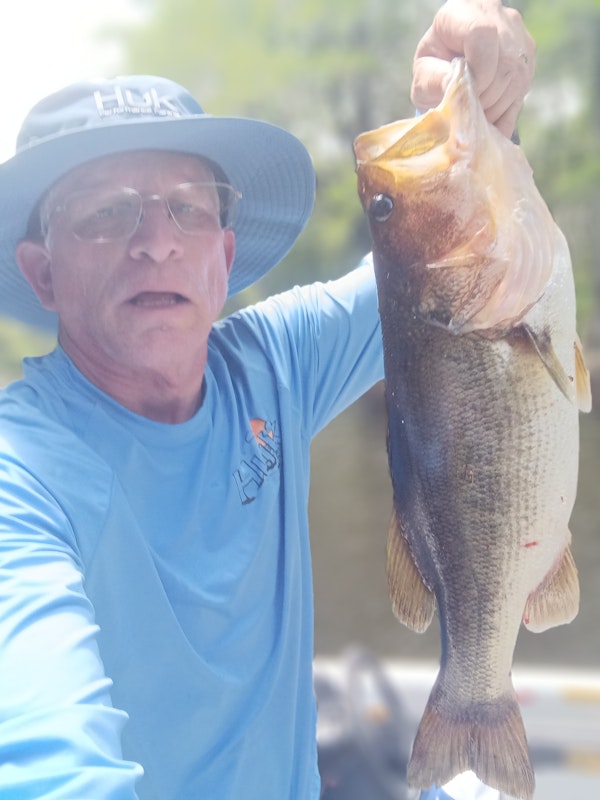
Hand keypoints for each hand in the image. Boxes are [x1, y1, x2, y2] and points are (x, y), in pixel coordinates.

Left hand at [411, 0, 534, 136]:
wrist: (449, 63)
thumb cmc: (433, 68)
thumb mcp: (423, 75)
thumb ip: (435, 81)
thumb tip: (460, 92)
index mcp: (463, 12)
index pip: (483, 35)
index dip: (479, 71)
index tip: (466, 92)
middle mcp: (497, 16)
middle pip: (505, 62)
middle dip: (486, 96)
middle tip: (469, 110)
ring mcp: (518, 35)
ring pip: (518, 78)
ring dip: (496, 106)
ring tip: (476, 112)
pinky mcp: (528, 56)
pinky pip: (523, 89)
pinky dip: (505, 110)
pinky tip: (488, 115)